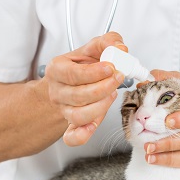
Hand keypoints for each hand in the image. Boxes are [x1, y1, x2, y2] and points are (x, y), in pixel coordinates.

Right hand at [44, 32, 126, 146]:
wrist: (69, 82)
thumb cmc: (82, 65)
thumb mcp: (93, 48)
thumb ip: (108, 42)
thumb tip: (121, 48)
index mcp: (58, 70)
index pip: (73, 74)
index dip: (94, 73)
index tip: (111, 67)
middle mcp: (57, 91)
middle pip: (78, 96)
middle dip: (103, 88)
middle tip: (118, 78)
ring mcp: (63, 110)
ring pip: (78, 115)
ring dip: (100, 107)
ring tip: (112, 94)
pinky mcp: (71, 125)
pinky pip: (72, 136)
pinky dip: (82, 135)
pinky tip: (93, 126)